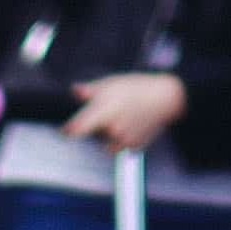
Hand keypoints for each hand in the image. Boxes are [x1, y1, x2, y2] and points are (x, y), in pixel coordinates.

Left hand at [68, 70, 191, 152]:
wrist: (165, 97)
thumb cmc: (137, 87)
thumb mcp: (111, 82)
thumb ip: (90, 90)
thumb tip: (75, 91)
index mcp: (102, 111)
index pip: (77, 129)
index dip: (69, 132)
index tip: (65, 132)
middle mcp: (111, 128)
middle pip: (94, 136)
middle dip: (98, 126)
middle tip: (110, 110)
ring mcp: (123, 139)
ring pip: (107, 143)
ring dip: (111, 135)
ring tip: (124, 116)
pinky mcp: (134, 146)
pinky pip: (122, 147)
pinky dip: (125, 139)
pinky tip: (133, 124)